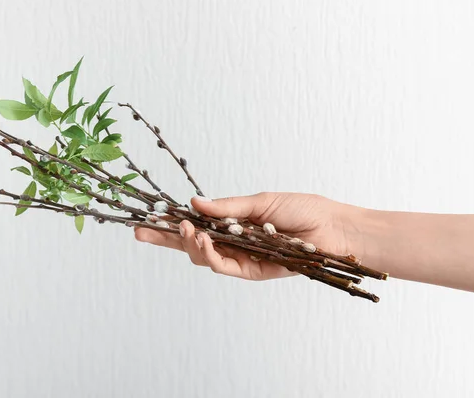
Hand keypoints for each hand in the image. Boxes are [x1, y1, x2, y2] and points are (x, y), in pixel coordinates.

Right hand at [134, 192, 362, 279]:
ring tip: (181, 229)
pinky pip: (225, 266)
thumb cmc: (303, 210)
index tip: (148, 218)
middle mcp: (233, 242)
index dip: (170, 223)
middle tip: (140, 232)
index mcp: (233, 224)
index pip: (196, 225)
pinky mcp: (253, 271)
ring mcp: (241, 258)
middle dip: (164, 239)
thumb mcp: (259, 201)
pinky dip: (210, 254)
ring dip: (189, 244)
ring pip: (204, 257)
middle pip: (191, 245)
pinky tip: (202, 240)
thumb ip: (227, 207)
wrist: (333, 228)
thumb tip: (195, 203)